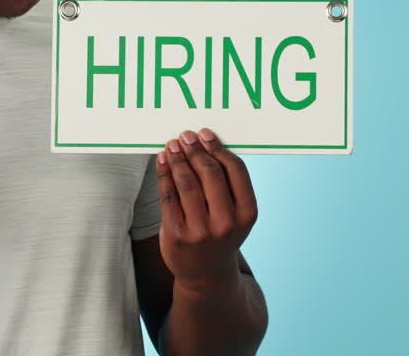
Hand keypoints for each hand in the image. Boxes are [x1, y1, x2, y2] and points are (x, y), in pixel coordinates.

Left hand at [155, 128, 258, 292]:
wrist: (205, 274)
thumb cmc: (221, 234)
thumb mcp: (235, 214)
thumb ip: (227, 184)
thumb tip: (206, 143)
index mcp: (247, 213)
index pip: (235, 170)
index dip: (218, 148)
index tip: (205, 134)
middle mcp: (227, 223)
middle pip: (210, 173)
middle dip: (195, 150)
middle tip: (185, 136)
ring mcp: (201, 230)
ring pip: (187, 182)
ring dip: (177, 158)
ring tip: (171, 146)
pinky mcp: (177, 234)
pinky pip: (168, 195)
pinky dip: (163, 173)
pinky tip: (161, 161)